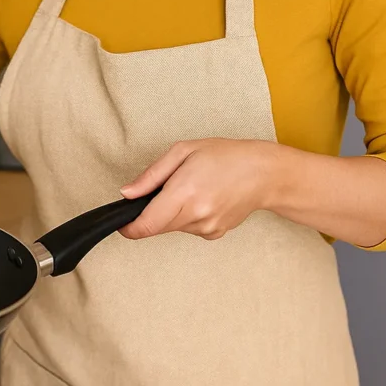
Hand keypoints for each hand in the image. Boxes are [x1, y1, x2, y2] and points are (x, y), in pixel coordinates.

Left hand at [117, 138, 278, 240]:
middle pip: (156, 227)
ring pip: (172, 228)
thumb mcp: (183, 152)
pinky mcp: (214, 234)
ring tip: (191, 189)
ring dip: (171, 213)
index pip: (147, 224)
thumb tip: (127, 193)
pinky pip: (188, 229)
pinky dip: (187, 217)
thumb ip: (151, 175)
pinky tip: (203, 199)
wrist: (264, 174)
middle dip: (151, 213)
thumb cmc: (226, 156)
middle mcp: (196, 215)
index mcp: (185, 192)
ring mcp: (207, 228)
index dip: (128, 227)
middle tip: (166, 189)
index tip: (121, 222)